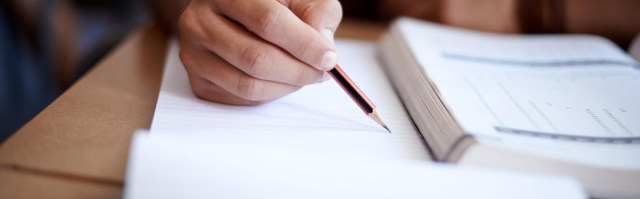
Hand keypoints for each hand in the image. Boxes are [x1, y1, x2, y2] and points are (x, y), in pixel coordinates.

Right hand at [178, 0, 341, 104]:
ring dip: (287, 87)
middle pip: (256, 58)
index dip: (303, 43)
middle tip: (322, 72)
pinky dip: (271, 94)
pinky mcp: (197, 80)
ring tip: (306, 75)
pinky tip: (282, 79)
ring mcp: (194, 53)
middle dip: (298, 70)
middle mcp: (199, 20)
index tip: (328, 57)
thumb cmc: (271, 3)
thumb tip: (322, 45)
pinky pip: (241, 98)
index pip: (267, 21)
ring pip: (248, 84)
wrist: (232, 12)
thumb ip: (318, 12)